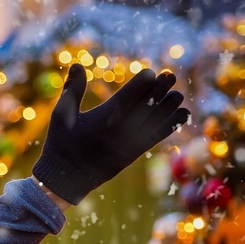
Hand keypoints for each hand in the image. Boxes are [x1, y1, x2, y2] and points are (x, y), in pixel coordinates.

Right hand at [31, 64, 189, 204]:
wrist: (66, 179)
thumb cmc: (61, 144)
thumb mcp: (61, 115)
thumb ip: (73, 89)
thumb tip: (78, 64)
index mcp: (105, 117)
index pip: (131, 94)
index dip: (144, 81)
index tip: (150, 73)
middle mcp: (121, 129)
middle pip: (148, 103)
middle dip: (161, 89)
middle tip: (170, 76)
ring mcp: (130, 143)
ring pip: (157, 119)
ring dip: (170, 106)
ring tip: (178, 94)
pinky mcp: (134, 153)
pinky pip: (157, 136)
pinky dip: (171, 125)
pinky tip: (183, 114)